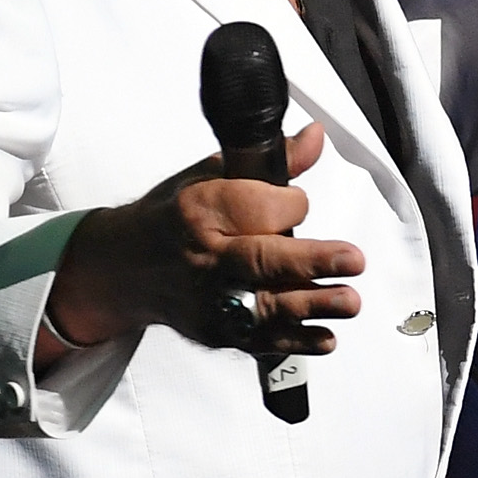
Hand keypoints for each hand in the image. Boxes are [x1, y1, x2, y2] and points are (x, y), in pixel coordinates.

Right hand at [41, 124, 363, 363]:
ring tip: (348, 300)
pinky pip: (258, 340)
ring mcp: (208, 299)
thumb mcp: (211, 176)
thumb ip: (271, 161)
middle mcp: (204, 257)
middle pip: (259, 259)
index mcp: (200, 209)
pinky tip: (326, 337)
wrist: (126, 268)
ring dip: (310, 305)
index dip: (289, 204)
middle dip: (309, 261)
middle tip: (352, 260)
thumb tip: (315, 136)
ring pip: (263, 306)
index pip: (253, 206)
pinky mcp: (214, 331)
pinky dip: (294, 341)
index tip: (301, 203)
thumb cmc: (174, 217)